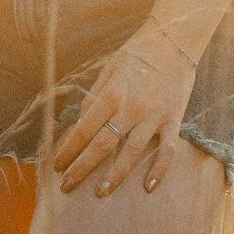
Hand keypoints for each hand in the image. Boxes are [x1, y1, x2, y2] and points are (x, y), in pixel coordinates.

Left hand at [51, 27, 198, 196]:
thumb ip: (96, 96)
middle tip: (67, 187)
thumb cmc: (138, 53)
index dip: (68, 150)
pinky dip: (160, 169)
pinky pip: (168, 150)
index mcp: (111, 94)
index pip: (83, 130)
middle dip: (81, 168)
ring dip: (115, 175)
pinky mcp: (174, 119)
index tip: (57, 166)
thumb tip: (81, 123)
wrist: (175, 40)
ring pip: (131, 152)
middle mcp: (131, 108)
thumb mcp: (110, 68)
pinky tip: (149, 187)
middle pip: (101, 146)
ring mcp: (154, 116)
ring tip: (100, 193)